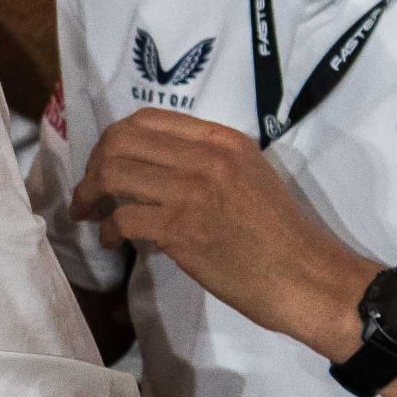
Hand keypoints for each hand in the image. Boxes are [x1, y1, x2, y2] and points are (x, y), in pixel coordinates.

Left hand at [71, 108, 375, 358]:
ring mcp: (193, 191)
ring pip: (113, 174)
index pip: (146, 119)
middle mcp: (206, 157)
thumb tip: (148, 167)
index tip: (103, 164)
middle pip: (119, 141)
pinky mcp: (182, 229)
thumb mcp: (247, 176)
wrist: (307, 277)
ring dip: (90, 197)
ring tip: (89, 215)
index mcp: (222, 139)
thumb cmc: (278, 234)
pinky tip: (112, 241)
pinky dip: (107, 230)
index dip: (112, 140)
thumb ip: (202, 162)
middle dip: (92, 167)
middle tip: (89, 193)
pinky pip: (122, 218)